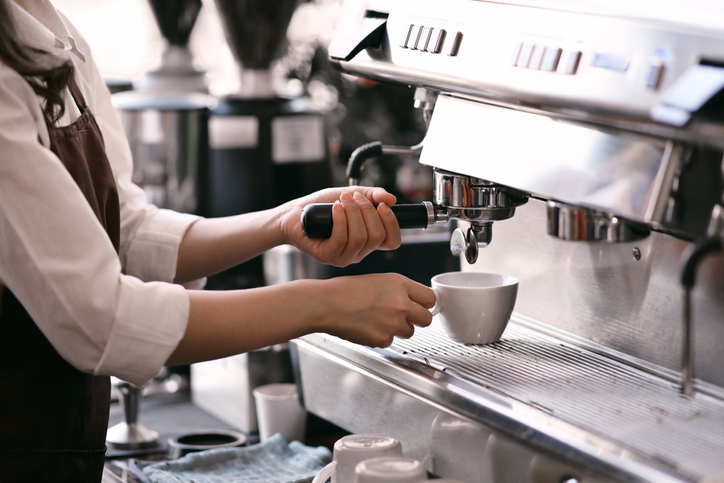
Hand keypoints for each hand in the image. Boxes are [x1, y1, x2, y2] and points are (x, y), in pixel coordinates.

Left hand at [279, 187, 401, 266]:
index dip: (391, 223)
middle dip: (367, 210)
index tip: (381, 205)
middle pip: (377, 236)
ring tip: (341, 200)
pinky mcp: (328, 256)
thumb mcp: (351, 195)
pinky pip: (341, 239)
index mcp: (369, 241)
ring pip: (360, 237)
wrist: (296, 214)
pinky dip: (340, 219)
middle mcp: (359, 252)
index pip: (392, 241)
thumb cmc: (323, 207)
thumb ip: (372, 195)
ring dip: (353, 212)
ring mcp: (344, 256)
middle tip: (353, 197)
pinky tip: (335, 208)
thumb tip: (391, 199)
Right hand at [317, 273, 434, 346]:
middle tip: (404, 318)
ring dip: (397, 329)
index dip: (425, 304)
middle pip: (427, 319)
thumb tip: (413, 301)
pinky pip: (390, 341)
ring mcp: (393, 323)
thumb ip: (399, 290)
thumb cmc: (345, 291)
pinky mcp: (383, 339)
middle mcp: (400, 303)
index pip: (430, 298)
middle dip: (417, 320)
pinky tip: (367, 327)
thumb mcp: (378, 280)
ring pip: (409, 332)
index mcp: (399, 284)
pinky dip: (381, 337)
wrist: (326, 304)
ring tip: (377, 320)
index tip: (421, 306)